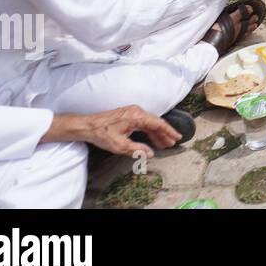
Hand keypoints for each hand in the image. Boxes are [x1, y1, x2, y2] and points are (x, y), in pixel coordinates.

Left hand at [45, 106, 179, 157]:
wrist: (87, 126)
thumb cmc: (102, 134)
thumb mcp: (120, 145)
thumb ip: (137, 150)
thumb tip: (150, 154)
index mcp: (137, 116)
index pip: (158, 124)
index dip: (169, 131)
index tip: (178, 137)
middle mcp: (137, 111)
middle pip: (155, 123)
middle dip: (164, 134)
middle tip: (172, 143)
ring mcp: (132, 112)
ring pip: (149, 123)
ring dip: (156, 133)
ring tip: (163, 143)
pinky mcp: (128, 115)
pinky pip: (143, 122)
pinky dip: (149, 131)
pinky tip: (150, 138)